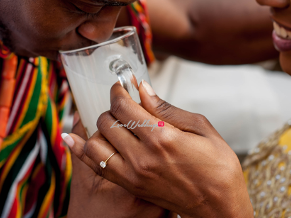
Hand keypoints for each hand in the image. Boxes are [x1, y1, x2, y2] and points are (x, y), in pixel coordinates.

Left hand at [64, 83, 252, 217]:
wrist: (219, 208)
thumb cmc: (218, 168)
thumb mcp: (202, 129)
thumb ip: (168, 108)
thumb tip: (143, 89)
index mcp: (162, 138)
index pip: (123, 107)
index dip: (117, 91)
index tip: (119, 85)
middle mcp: (143, 157)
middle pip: (106, 122)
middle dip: (111, 107)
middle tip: (121, 104)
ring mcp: (133, 174)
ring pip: (95, 144)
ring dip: (99, 128)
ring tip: (111, 122)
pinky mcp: (130, 186)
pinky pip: (95, 166)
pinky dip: (80, 150)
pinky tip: (71, 138)